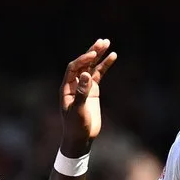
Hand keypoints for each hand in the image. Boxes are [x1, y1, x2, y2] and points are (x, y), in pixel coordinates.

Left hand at [60, 39, 117, 154]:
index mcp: (67, 87)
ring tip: (107, 43)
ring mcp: (84, 86)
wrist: (81, 138)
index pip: (74, 68)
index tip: (93, 56)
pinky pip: (99, 75)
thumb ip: (82, 92)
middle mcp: (75, 83)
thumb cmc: (75, 126)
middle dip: (92, 52)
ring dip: (99, 56)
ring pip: (92, 67)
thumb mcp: (78, 110)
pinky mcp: (93, 91)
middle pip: (83, 63)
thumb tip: (86, 74)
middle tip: (102, 42)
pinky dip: (105, 66)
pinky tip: (112, 57)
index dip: (83, 60)